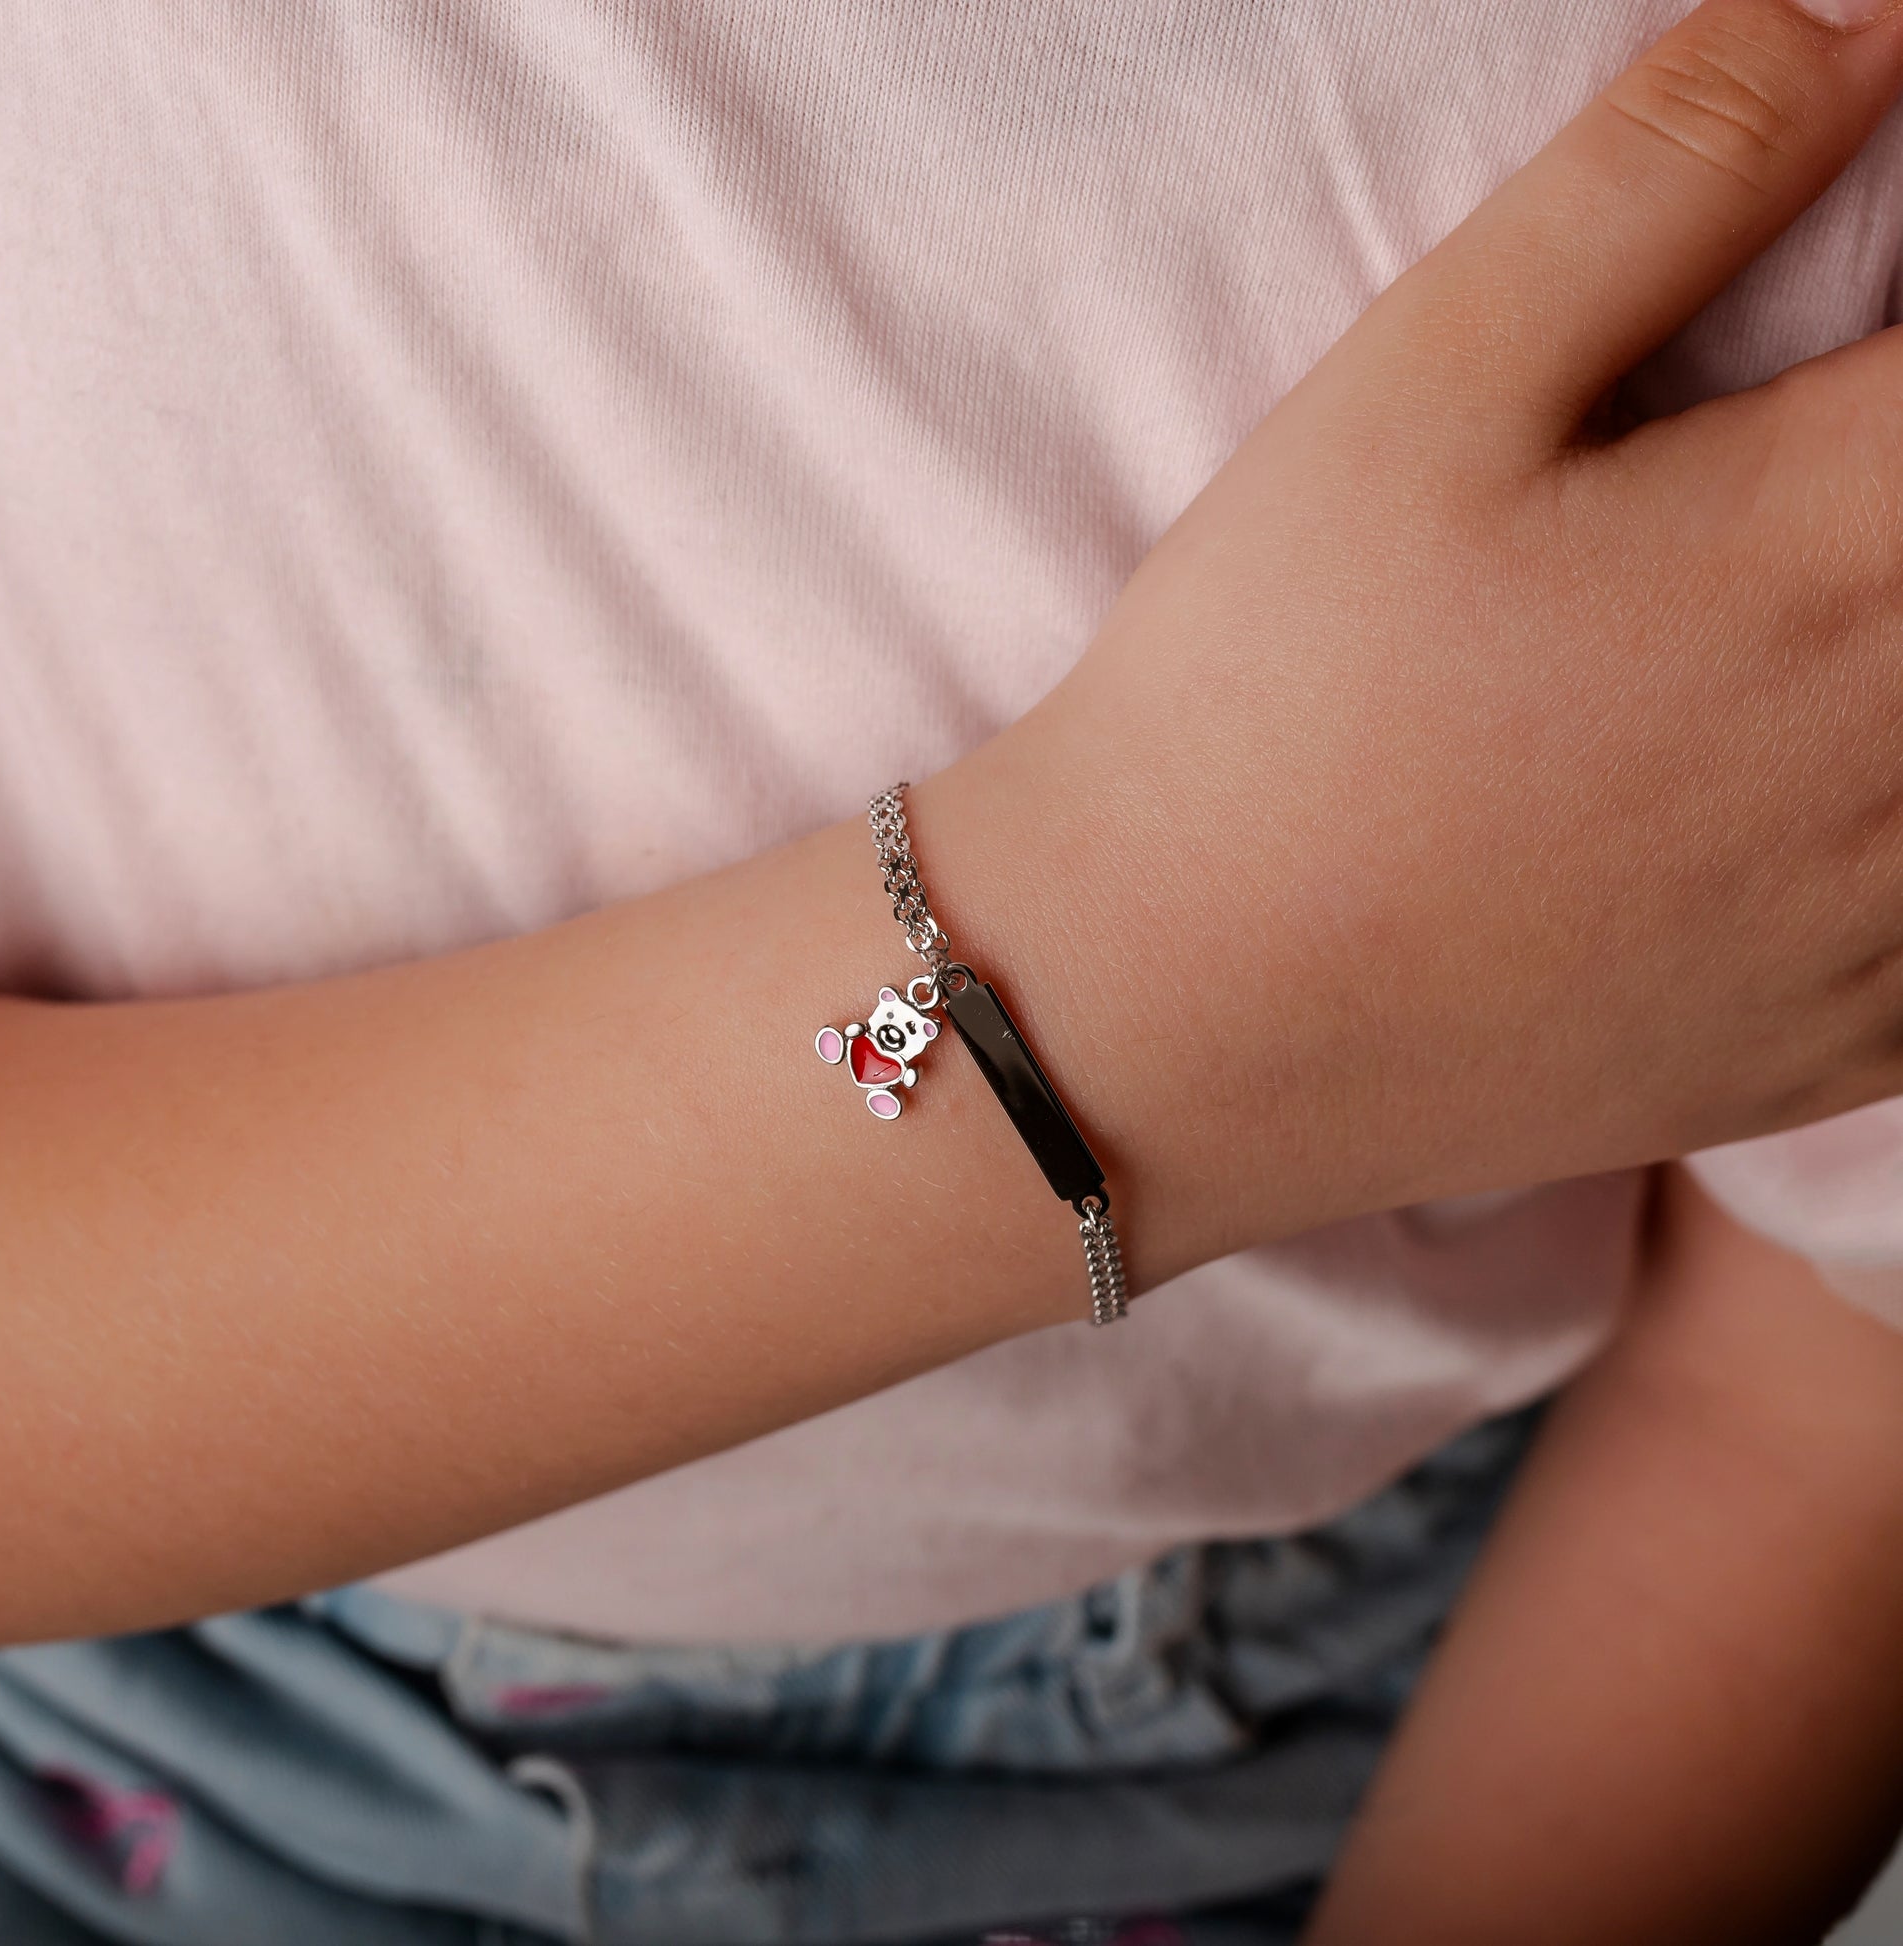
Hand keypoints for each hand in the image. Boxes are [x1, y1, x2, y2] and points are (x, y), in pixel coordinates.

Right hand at [929, 0, 1902, 1255]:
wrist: (1156, 1020)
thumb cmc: (1261, 703)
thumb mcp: (1408, 395)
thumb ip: (1653, 185)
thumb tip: (1849, 38)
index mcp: (1829, 542)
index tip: (1853, 357)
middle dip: (1899, 494)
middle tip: (1822, 492)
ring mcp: (1879, 927)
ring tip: (1809, 632)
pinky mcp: (1823, 1052)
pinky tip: (1832, 808)